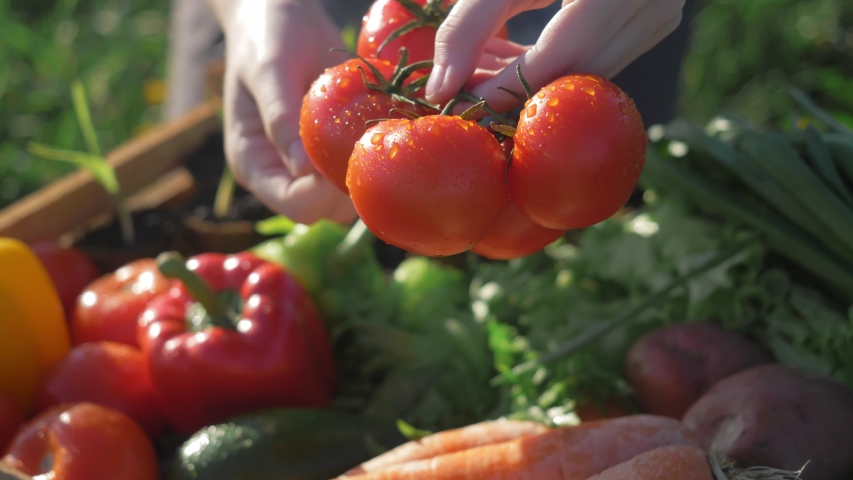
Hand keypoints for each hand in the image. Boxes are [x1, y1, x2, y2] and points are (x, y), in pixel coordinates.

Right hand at [208, 0, 357, 223]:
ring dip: (367, 175)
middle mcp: (281, 173)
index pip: (295, 206)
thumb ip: (282, 120)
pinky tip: (384, 130)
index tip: (347, 155)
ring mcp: (307, 167)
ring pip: (346, 200)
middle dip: (351, 187)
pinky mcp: (331, 152)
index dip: (326, 193)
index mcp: (253, 164)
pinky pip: (356, 172)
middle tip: (371, 142)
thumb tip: (303, 170)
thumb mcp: (270, 71)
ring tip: (379, 134)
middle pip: (325, 212)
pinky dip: (374, 159)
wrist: (280, 12)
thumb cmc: (267, 35)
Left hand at [425, 0, 685, 111]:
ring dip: (528, 78)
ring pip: (583, 75)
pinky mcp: (657, 20)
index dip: (500, 88)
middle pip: (569, 76)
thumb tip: (441, 89)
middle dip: (510, 89)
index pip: (552, 60)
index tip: (454, 101)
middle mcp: (652, 4)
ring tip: (480, 64)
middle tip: (461, 88)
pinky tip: (510, 53)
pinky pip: (597, 61)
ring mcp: (661, 16)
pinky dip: (551, 64)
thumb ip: (469, 24)